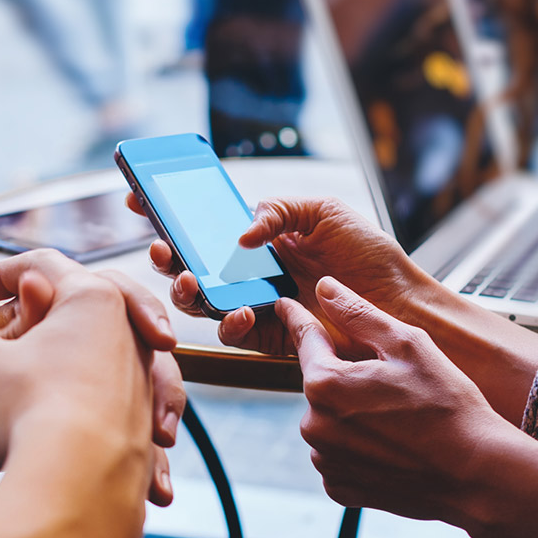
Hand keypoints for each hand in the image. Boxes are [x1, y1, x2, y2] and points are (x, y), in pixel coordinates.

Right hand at [0, 250, 183, 505]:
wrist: (76, 487)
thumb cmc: (26, 412)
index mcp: (93, 299)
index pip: (44, 264)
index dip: (0, 271)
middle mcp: (131, 333)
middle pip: (88, 300)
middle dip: (49, 303)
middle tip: (19, 311)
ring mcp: (144, 380)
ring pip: (111, 349)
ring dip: (74, 352)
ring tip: (38, 369)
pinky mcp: (145, 424)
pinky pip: (121, 398)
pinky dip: (93, 398)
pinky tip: (63, 418)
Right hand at [129, 194, 433, 355]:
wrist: (399, 302)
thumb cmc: (368, 255)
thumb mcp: (323, 211)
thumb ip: (278, 210)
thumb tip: (240, 232)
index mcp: (258, 237)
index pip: (203, 224)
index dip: (168, 214)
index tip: (138, 202)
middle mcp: (249, 271)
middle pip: (190, 264)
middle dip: (166, 256)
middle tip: (161, 249)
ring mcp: (255, 304)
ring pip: (201, 302)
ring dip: (186, 292)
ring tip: (188, 281)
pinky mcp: (268, 336)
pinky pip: (232, 333)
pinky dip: (227, 322)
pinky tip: (237, 311)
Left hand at [278, 276, 524, 521]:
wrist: (476, 474)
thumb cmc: (448, 408)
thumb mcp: (408, 345)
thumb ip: (359, 313)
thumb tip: (325, 288)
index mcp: (325, 385)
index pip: (305, 339)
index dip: (298, 317)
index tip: (285, 305)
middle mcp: (315, 426)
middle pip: (322, 384)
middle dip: (347, 376)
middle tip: (394, 383)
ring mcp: (326, 460)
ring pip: (330, 421)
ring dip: (353, 414)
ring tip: (399, 419)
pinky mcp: (340, 488)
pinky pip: (340, 455)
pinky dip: (359, 447)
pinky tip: (393, 445)